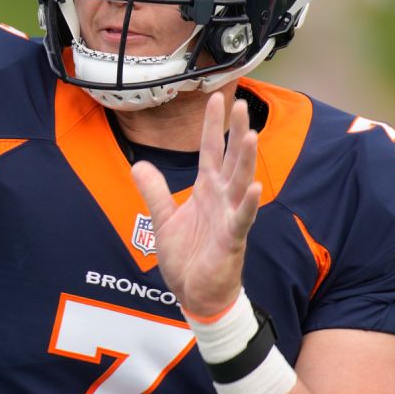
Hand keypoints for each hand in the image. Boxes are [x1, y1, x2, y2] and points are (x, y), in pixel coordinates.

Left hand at [132, 93, 261, 317]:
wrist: (195, 294)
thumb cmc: (186, 257)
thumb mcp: (163, 219)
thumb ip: (154, 192)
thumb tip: (139, 165)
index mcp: (206, 190)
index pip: (211, 151)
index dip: (213, 126)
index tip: (216, 99)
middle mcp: (221, 198)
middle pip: (230, 158)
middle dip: (236, 132)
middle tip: (242, 104)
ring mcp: (229, 217)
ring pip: (240, 182)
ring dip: (245, 160)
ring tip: (251, 134)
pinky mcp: (232, 240)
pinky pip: (241, 219)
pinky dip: (247, 204)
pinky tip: (255, 187)